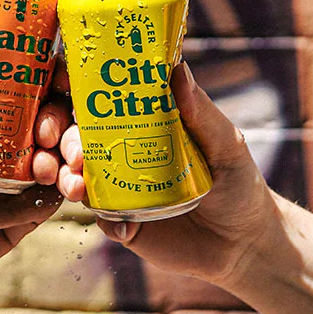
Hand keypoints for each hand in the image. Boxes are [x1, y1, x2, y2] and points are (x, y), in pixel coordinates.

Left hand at [0, 41, 66, 309]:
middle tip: (50, 134)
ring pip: (59, 160)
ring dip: (63, 161)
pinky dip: (31, 206)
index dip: (49, 73)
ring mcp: (10, 179)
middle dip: (63, 120)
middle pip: (52, 116)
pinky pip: (42, 207)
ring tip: (44, 172)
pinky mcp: (15, 220)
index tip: (58, 76)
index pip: (21, 79)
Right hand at [55, 62, 278, 287]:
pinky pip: (103, 220)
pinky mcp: (125, 225)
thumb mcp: (226, 143)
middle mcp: (126, 152)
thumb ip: (201, 112)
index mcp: (145, 123)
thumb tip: (178, 70)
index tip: (68, 90)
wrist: (245, 243)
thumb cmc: (239, 183)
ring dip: (71, 179)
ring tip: (80, 187)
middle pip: (78, 138)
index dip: (77, 93)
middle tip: (77, 152)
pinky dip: (106, 221)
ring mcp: (122, 189)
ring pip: (79, 178)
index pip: (102, 101)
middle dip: (67, 141)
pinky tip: (123, 225)